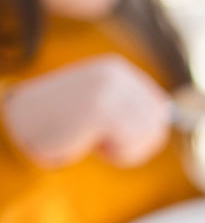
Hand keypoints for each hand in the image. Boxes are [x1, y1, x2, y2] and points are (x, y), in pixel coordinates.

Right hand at [1, 55, 171, 168]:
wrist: (21, 123)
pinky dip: (114, 153)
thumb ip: (135, 112)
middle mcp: (117, 72)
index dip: (146, 134)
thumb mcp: (103, 109)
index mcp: (119, 69)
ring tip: (94, 138)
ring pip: (147, 136)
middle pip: (158, 125)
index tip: (115, 133)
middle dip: (136, 144)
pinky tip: (89, 141)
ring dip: (124, 150)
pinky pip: (130, 144)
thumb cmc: (63, 123)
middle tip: (103, 140)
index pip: (161, 110)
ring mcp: (109, 87)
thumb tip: (165, 121)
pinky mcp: (100, 107)